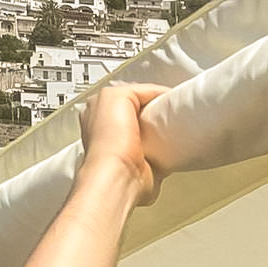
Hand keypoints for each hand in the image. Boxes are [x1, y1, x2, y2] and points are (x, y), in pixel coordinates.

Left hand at [79, 83, 169, 205]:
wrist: (121, 177)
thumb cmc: (110, 143)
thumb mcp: (117, 95)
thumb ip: (136, 89)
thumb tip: (155, 95)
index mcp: (99, 110)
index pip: (130, 94)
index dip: (149, 92)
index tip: (165, 95)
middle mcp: (110, 129)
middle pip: (141, 112)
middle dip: (155, 111)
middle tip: (166, 111)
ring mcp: (126, 148)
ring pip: (152, 131)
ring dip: (162, 130)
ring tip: (167, 128)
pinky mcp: (144, 165)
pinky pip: (161, 150)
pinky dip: (168, 148)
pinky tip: (169, 145)